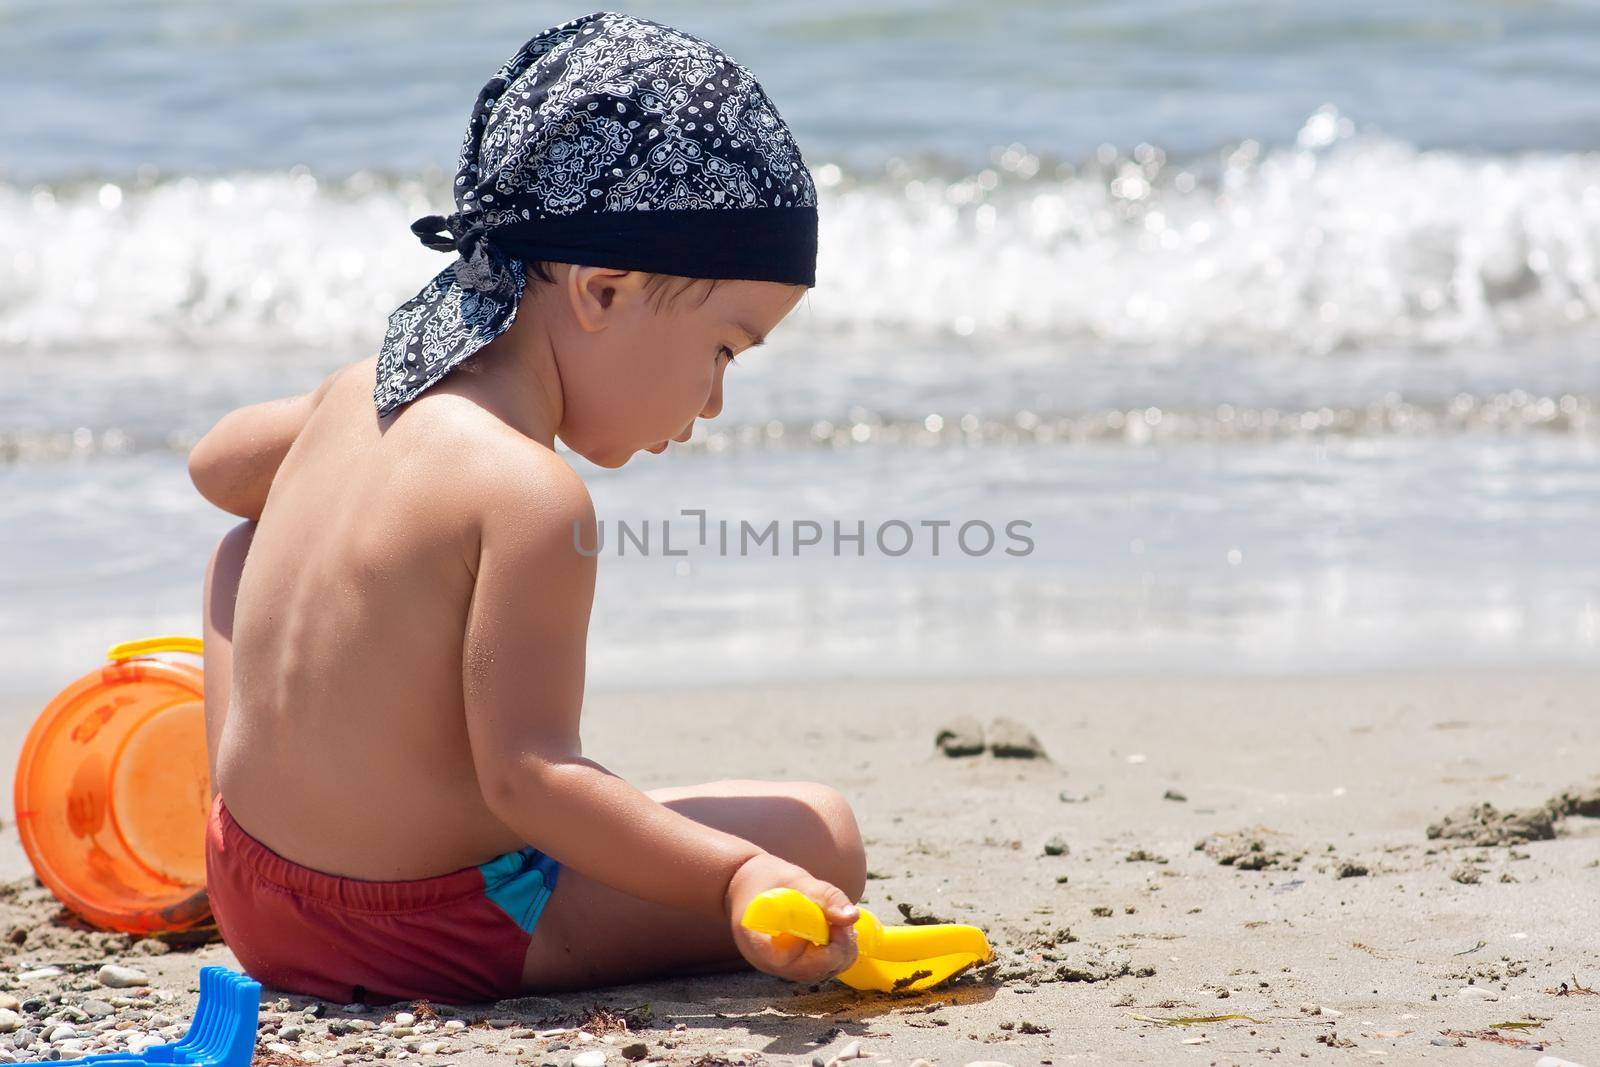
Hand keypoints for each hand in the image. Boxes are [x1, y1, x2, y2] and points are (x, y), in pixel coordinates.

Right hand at [725, 852, 859, 983]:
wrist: (747, 884)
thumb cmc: (767, 878)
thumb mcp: (795, 879)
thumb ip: (824, 897)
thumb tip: (853, 917)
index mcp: (755, 939)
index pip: (784, 960)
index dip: (813, 949)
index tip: (831, 925)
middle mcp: (767, 961)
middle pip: (808, 972)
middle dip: (837, 951)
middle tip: (847, 926)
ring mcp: (779, 967)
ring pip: (817, 974)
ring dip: (840, 954)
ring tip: (844, 927)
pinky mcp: (792, 965)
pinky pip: (817, 969)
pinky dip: (835, 955)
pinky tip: (839, 933)